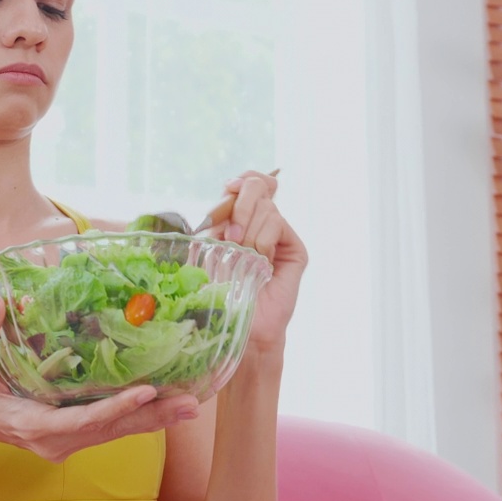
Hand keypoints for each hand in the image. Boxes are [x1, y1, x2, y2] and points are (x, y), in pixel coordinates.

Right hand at [0, 297, 199, 462]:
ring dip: (154, 419)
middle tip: (189, 404)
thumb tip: (0, 303)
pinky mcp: (76, 437)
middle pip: (111, 430)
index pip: (82, 420)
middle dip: (151, 417)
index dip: (115, 407)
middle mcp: (56, 440)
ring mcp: (68, 443)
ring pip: (118, 432)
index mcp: (33, 424)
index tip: (146, 392)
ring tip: (190, 404)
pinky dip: (141, 416)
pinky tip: (169, 405)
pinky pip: (114, 428)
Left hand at [209, 170, 307, 354]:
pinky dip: (263, 239)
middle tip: (231, 236)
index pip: (246, 181)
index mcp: (238, 217)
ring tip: (243, 257)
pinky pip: (278, 224)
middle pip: (257, 186)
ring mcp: (279, 235)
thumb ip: (216, 216)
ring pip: (267, 208)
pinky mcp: (295, 249)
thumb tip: (230, 186)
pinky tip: (259, 260)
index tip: (230, 188)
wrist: (236, 320)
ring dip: (249, 231)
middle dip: (241, 206)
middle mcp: (260, 222)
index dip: (241, 180)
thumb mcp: (206, 246)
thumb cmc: (215, 289)